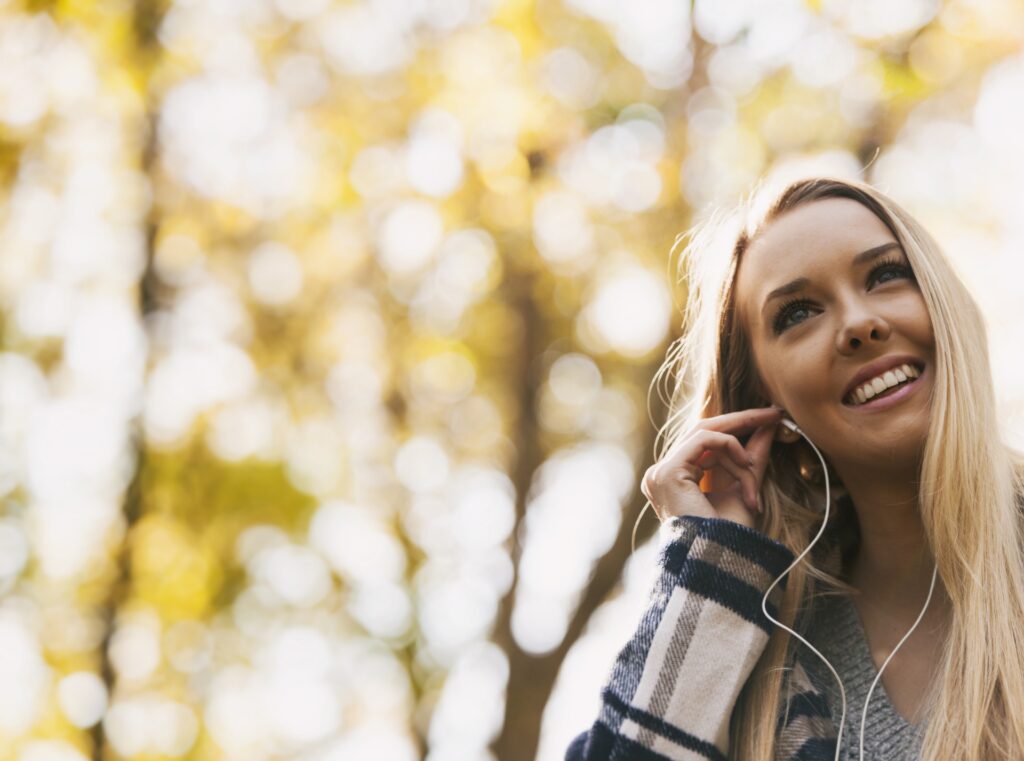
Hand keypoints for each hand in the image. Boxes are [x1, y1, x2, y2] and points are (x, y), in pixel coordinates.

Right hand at [641, 407, 785, 529]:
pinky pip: (703, 440)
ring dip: (739, 451)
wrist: (722, 562)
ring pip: (707, 436)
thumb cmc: (731, 535)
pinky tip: (744, 464)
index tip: (770, 417)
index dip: (736, 426)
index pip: (704, 440)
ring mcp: (660, 472)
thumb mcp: (746, 486)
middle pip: (704, 430)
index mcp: (675, 479)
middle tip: (774, 414)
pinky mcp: (668, 472)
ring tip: (753, 472)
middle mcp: (662, 473)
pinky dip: (729, 445)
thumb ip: (753, 456)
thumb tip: (768, 425)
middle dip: (742, 421)